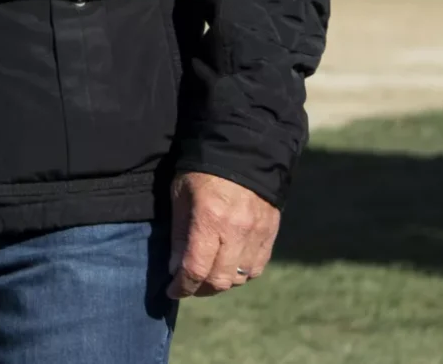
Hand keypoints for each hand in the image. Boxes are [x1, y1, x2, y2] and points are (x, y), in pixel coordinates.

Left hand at [167, 170, 281, 297]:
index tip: (172, 290)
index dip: (182, 286)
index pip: (196, 268)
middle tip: (187, 286)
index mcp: (210, 219)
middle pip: (221, 280)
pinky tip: (228, 267)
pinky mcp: (270, 234)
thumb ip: (179, 234)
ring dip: (222, 283)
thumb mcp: (180, 196)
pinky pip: (257, 268)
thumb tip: (175, 269)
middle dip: (201, 289)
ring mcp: (257, 234)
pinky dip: (242, 274)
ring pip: (241, 278)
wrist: (243, 151)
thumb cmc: (201, 170)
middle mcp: (237, 231)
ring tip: (206, 276)